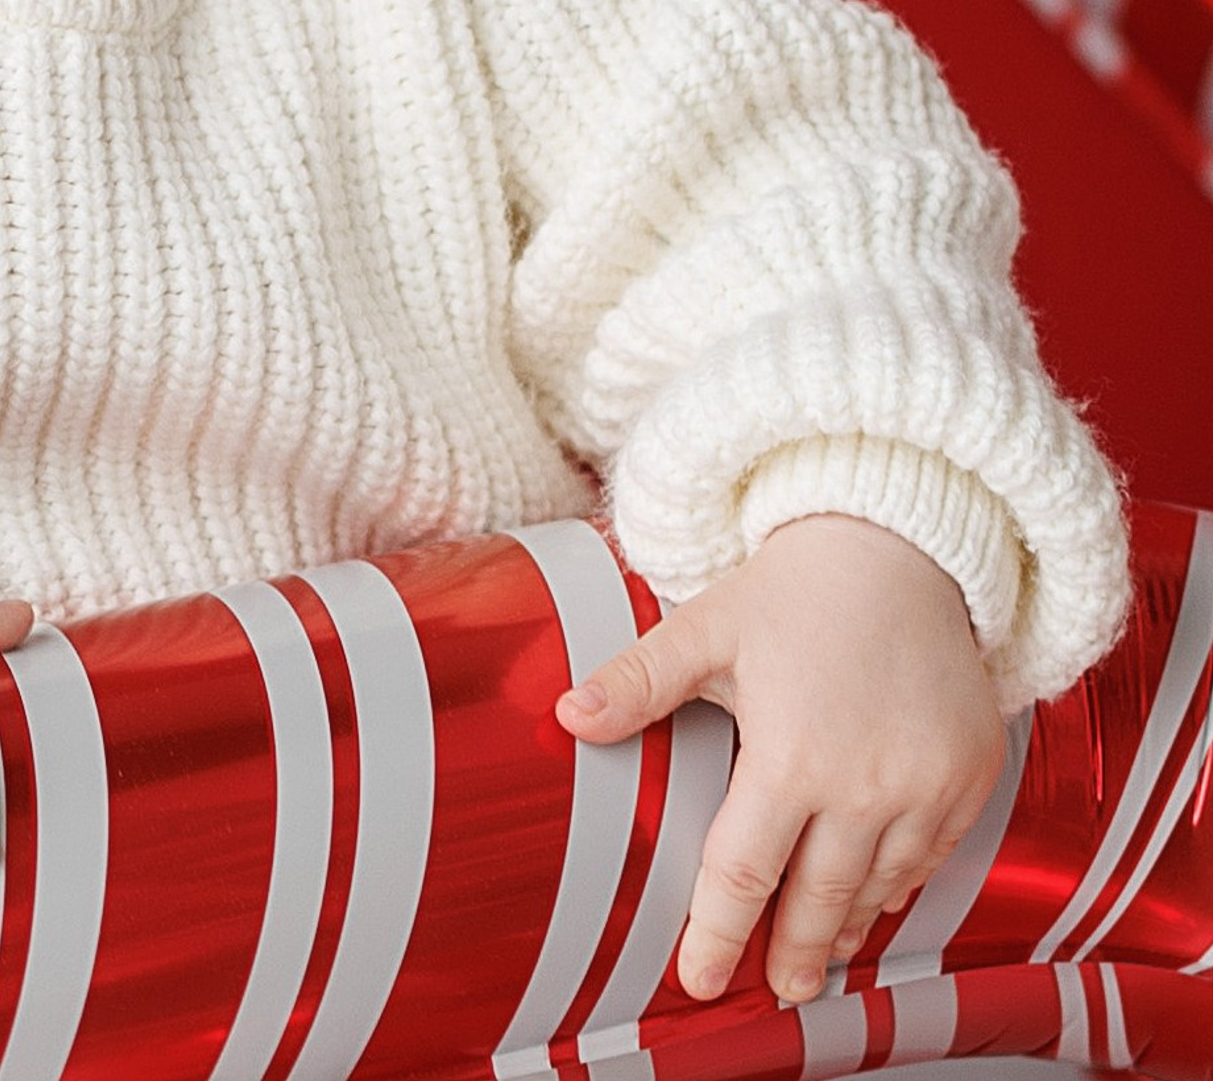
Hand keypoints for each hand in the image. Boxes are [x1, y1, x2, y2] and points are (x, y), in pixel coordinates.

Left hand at [555, 512, 1007, 1004]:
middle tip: (774, 991)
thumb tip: (567, 717)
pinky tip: (873, 896)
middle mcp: (869, 787)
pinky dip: (898, 885)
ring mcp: (930, 789)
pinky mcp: (971, 778)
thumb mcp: (705, 627)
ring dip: (845, 925)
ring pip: (881, 887)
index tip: (699, 980)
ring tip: (816, 954)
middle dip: (790, 953)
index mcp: (793, 756)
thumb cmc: (797, 588)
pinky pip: (932, 858)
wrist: (901, 547)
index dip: (718, 933)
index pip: (745, 871)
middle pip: (819, 899)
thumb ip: (638, 682)